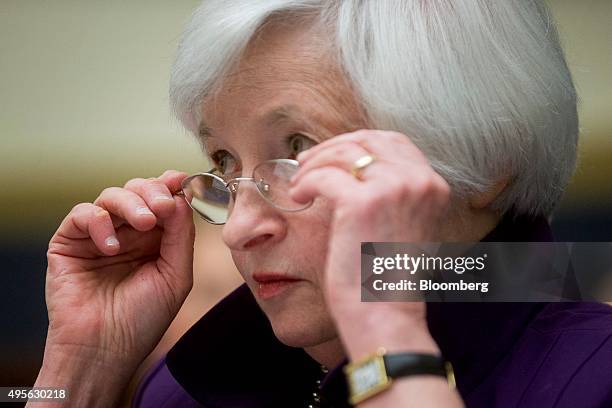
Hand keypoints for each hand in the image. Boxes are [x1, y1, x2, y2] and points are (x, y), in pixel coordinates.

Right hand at [44, 170, 194, 368]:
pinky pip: (83, 214)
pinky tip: (111, 247)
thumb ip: (181, 236)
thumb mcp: (176, 276)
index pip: (163, 200)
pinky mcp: (70, 241)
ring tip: (144, 224)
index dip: (171, 186)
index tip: (181, 180)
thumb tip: (180, 198)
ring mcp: (99, 235)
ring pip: (112, 195)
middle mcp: (128, 233)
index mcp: (156, 239)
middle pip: (139, 191)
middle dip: (153, 192)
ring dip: (131, 203)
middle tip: (163, 207)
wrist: (104, 350)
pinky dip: (99, 222)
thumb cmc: (142, 319)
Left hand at [289, 130, 450, 355]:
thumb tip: (357, 169)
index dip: (356, 142)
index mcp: (432, 185)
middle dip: (332, 147)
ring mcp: (393, 189)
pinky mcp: (362, 203)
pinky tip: (297, 197)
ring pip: (342, 154)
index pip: (392, 141)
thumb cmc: (387, 278)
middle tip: (305, 162)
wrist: (386, 316)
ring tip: (298, 182)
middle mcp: (419, 181)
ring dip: (313, 164)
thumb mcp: (402, 226)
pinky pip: (323, 177)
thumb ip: (392, 196)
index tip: (331, 156)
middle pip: (366, 139)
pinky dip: (305, 183)